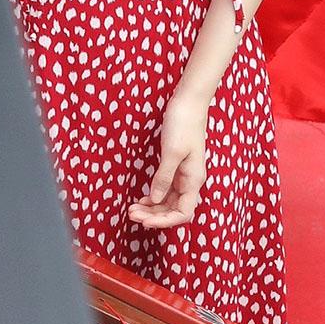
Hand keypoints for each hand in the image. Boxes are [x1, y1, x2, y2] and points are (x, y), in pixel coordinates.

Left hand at [128, 94, 208, 228]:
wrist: (189, 101)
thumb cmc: (183, 124)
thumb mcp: (171, 152)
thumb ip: (163, 177)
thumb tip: (155, 199)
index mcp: (193, 180)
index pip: (183, 213)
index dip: (164, 222)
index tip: (144, 221)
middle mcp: (191, 180)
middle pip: (174, 209)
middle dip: (154, 216)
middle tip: (131, 214)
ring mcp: (184, 173)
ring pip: (169, 200)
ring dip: (153, 208)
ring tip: (133, 209)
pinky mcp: (177, 165)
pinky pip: (167, 188)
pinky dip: (155, 196)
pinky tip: (143, 198)